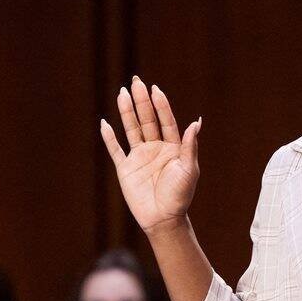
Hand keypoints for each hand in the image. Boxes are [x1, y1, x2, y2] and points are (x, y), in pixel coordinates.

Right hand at [100, 75, 201, 234]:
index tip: (155, 89)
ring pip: (131, 129)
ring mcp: (139, 157)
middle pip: (147, 120)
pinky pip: (116, 150)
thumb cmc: (180, 196)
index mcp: (172, 147)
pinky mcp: (126, 169)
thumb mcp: (189, 170)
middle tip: (136, 82)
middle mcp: (155, 148)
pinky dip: (110, 138)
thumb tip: (196, 122)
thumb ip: (189, 146)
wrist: (163, 219)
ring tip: (122, 93)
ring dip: (127, 112)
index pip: (165, 121)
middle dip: (141, 101)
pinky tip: (105, 123)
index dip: (161, 106)